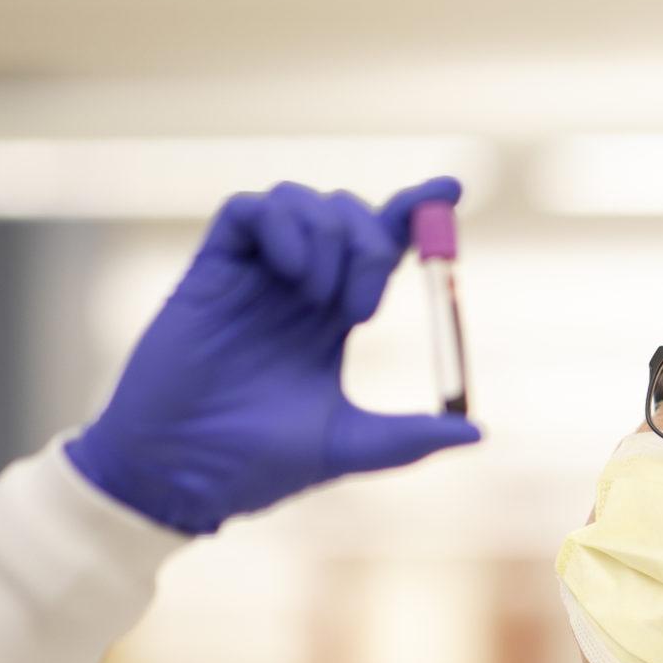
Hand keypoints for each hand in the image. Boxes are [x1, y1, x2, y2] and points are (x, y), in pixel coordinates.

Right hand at [65, 177, 480, 533]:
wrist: (183, 473)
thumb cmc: (258, 464)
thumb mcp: (350, 447)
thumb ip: (412, 436)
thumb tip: (479, 431)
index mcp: (335, 316)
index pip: (383, 244)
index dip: (415, 210)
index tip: (451, 189)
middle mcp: (298, 286)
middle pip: (350, 214)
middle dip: (373, 239)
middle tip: (363, 309)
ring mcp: (254, 275)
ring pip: (301, 200)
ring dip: (329, 236)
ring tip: (320, 300)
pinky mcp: (210, 270)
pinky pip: (246, 209)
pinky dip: (280, 224)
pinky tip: (292, 273)